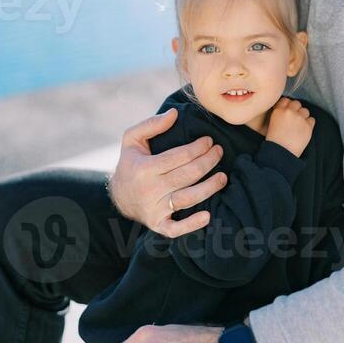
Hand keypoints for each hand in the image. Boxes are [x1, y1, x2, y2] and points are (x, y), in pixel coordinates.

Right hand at [108, 108, 226, 235]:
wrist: (120, 196)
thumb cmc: (131, 163)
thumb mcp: (132, 139)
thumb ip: (152, 124)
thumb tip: (174, 113)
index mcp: (144, 168)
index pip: (178, 156)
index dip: (197, 147)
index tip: (209, 141)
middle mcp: (150, 189)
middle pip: (187, 175)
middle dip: (208, 162)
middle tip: (219, 152)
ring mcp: (154, 209)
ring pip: (187, 199)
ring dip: (209, 188)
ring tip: (223, 177)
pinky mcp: (158, 225)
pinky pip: (176, 229)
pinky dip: (192, 224)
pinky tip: (207, 216)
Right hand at [266, 97, 314, 157]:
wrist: (280, 153)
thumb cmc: (275, 140)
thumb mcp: (272, 122)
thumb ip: (280, 113)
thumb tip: (287, 108)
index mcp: (278, 110)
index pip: (286, 100)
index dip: (288, 105)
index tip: (288, 111)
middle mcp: (289, 112)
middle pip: (297, 103)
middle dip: (296, 110)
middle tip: (294, 119)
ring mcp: (300, 118)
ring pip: (305, 111)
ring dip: (303, 116)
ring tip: (298, 126)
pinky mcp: (308, 126)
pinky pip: (312, 120)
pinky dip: (309, 124)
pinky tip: (303, 130)